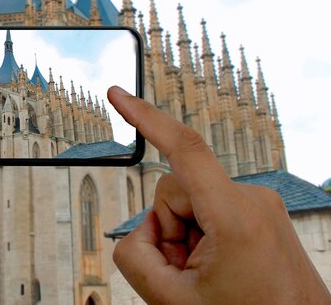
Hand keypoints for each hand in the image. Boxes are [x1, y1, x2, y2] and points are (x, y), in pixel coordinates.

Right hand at [107, 86, 330, 304]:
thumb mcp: (173, 301)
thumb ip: (134, 257)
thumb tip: (140, 232)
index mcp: (235, 216)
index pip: (184, 149)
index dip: (144, 117)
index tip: (119, 96)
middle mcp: (252, 199)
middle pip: (176, 191)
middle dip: (169, 230)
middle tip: (185, 272)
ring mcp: (260, 205)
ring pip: (192, 202)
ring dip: (187, 237)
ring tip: (207, 275)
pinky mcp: (260, 212)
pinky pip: (212, 210)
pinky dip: (203, 236)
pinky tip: (219, 267)